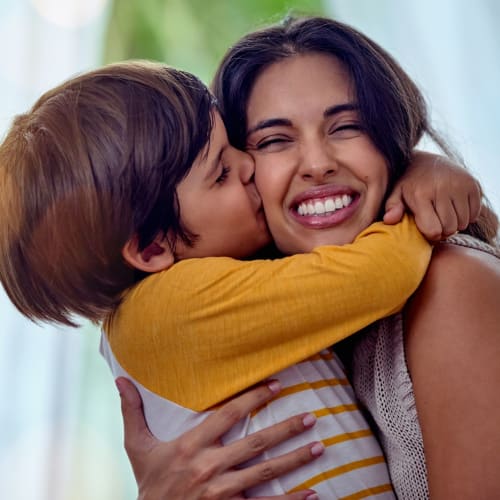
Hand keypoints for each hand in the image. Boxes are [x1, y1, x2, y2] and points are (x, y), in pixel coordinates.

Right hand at [116, 377, 322, 499]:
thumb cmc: (148, 483)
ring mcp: (222, 493)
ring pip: (265, 473)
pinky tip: (312, 492)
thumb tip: (120, 379)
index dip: (253, 397)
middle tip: (310, 416)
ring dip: (295, 459)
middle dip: (285, 428)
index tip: (276, 386)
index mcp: (190, 446)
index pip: (228, 414)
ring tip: (319, 445)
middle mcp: (209, 468)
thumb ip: (132, 411)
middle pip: (255, 443)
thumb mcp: (137, 447)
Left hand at [383, 151, 481, 240]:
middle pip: (449, 229)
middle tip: (435, 220)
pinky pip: (474, 214)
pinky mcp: (474, 185)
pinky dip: (466, 215)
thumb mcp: (396, 193)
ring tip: (443, 213)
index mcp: (421, 194)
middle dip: (442, 230)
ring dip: (454, 223)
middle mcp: (442, 189)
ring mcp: (460, 186)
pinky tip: (454, 206)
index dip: (430, 234)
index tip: (426, 226)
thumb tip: (388, 220)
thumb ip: (392, 207)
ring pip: (463, 223)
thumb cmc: (409, 184)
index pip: (433, 231)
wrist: (429, 161)